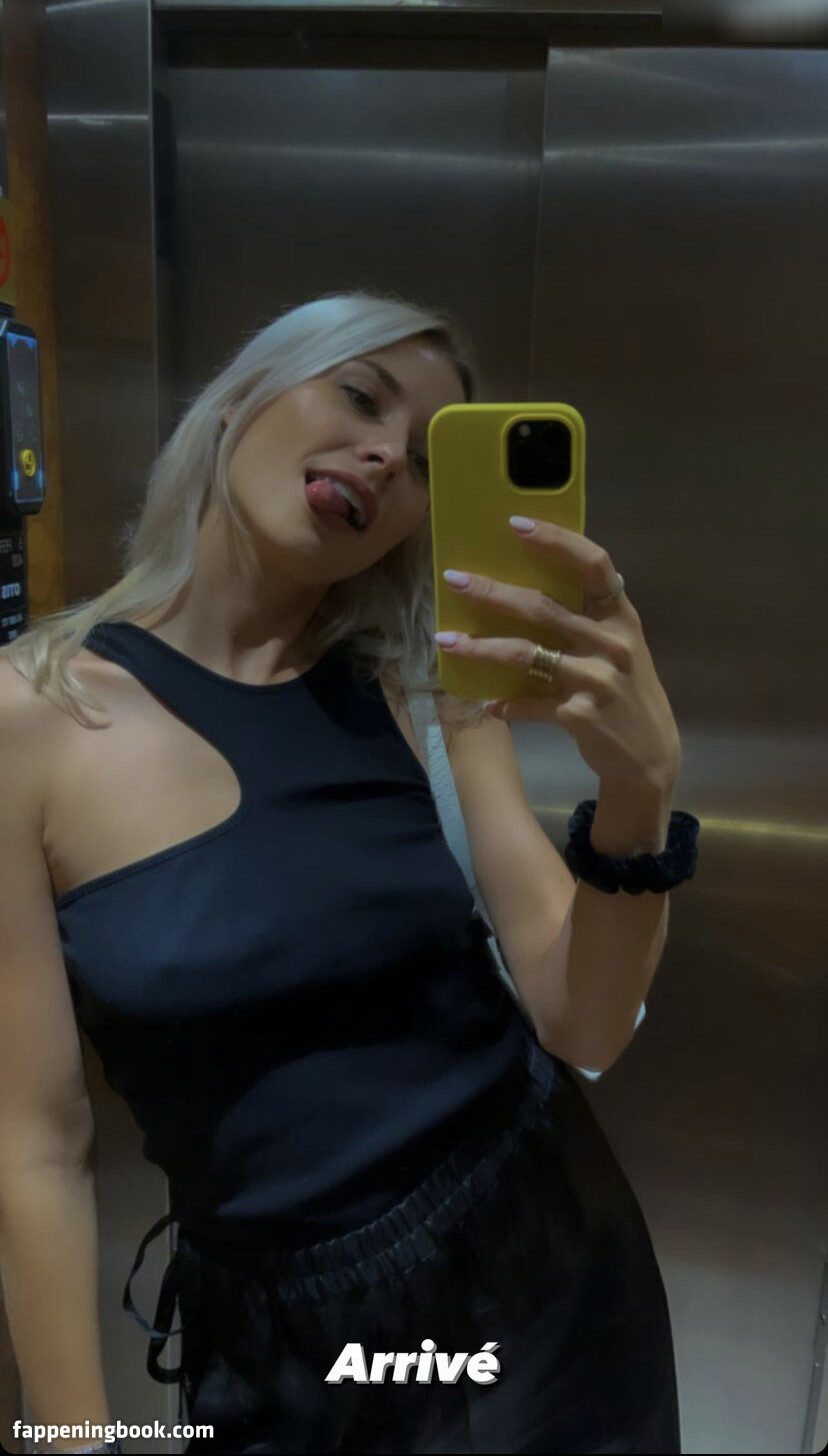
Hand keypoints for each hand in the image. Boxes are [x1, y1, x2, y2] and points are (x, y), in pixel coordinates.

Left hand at [435, 517, 681, 793]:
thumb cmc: (625, 690)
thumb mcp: (617, 647)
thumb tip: (523, 589)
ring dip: (482, 647)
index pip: (594, 564)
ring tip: (447, 642)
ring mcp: (597, 680)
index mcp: (621, 617)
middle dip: (493, 592)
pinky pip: (529, 703)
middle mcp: (612, 643)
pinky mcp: (580, 715)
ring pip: (526, 654)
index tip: (516, 524)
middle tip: (455, 580)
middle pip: (543, 608)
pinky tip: (487, 703)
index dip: (556, 540)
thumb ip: (586, 619)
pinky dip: (505, 703)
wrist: (650, 753)